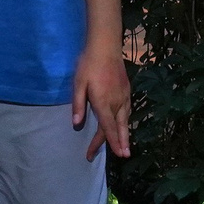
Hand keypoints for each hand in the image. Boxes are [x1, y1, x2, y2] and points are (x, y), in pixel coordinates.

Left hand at [71, 45, 131, 160]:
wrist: (106, 47)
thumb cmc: (88, 64)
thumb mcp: (78, 84)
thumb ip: (78, 105)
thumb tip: (76, 124)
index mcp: (103, 103)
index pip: (106, 128)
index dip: (109, 143)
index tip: (115, 155)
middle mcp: (116, 103)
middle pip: (118, 128)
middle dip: (119, 143)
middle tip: (122, 156)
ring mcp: (124, 97)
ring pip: (125, 120)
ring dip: (124, 134)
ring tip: (125, 147)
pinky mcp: (127, 91)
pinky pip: (127, 111)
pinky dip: (125, 122)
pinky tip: (124, 125)